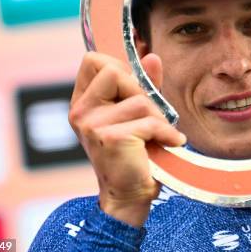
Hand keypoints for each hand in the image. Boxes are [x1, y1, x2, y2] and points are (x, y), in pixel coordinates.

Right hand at [68, 51, 185, 226]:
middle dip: (141, 90)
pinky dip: (166, 132)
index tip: (132, 92)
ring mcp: (91, 124)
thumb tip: (152, 57)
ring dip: (158, 117)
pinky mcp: (110, 137)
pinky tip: (170, 142)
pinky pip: (149, 121)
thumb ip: (144, 84)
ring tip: (159, 135)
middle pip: (113, 71)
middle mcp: (80, 111)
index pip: (93, 60)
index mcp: (82, 102)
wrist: (130, 194)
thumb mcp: (138, 112)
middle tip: (149, 115)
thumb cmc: (135, 152)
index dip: (118, 68)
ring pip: (139, 99)